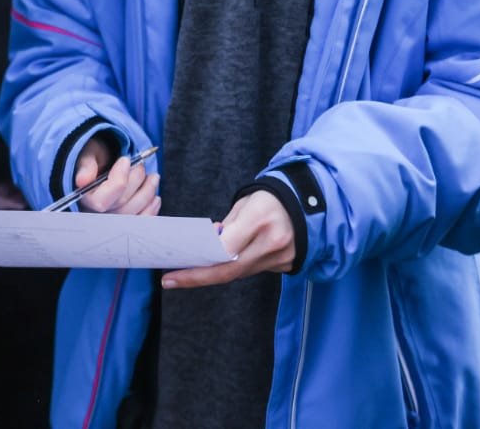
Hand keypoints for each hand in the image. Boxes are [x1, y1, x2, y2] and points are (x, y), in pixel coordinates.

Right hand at [74, 137, 159, 215]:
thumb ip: (86, 166)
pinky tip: (155, 198)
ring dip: (148, 193)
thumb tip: (82, 180)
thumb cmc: (94, 159)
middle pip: (122, 206)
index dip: (118, 181)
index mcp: (83, 199)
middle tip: (139, 163)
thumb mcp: (88, 155)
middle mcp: (95, 215)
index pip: (101, 202)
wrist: (101, 165)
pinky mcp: (125, 222)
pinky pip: (140, 223)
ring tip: (153, 177)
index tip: (125, 160)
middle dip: (136, 180)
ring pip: (133, 214)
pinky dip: (151, 210)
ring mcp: (111, 221)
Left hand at [162, 189, 295, 289]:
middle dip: (197, 277)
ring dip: (215, 271)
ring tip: (189, 269)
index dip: (200, 263)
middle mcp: (271, 242)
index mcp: (259, 218)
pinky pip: (253, 269)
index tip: (175, 270)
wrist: (310, 204)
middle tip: (170, 281)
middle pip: (229, 269)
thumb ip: (228, 225)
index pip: (224, 248)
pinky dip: (235, 266)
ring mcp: (280, 258)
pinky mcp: (285, 266)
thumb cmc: (271, 199)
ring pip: (239, 272)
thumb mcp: (247, 202)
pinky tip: (221, 261)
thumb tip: (210, 244)